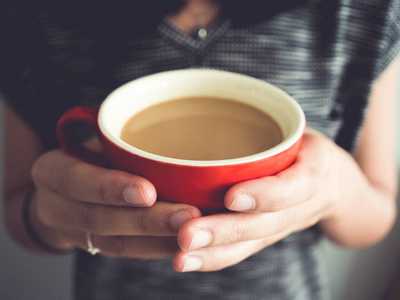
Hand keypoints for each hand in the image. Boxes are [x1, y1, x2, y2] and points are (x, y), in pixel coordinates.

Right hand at [30, 140, 201, 258]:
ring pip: (114, 244)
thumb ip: (116, 139)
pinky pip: (126, 254)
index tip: (148, 191)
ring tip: (190, 232)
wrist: (63, 192)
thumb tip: (169, 126)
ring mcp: (74, 233)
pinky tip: (181, 243)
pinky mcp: (95, 249)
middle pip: (99, 219)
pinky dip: (155, 249)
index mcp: (51, 171)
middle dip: (146, 220)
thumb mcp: (92, 140)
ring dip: (156, 240)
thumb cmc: (90, 156)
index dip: (110, 188)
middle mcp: (55, 207)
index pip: (75, 180)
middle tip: (187, 216)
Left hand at [172, 129, 340, 271]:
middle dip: (226, 231)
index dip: (268, 194)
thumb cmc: (303, 146)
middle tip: (187, 235)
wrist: (334, 183)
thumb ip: (264, 117)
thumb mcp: (299, 126)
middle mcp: (304, 203)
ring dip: (215, 252)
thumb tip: (206, 95)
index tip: (232, 197)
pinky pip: (245, 251)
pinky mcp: (269, 235)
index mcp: (317, 167)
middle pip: (267, 224)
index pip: (299, 184)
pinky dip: (216, 257)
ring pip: (253, 244)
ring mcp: (286, 224)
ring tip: (181, 257)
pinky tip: (187, 260)